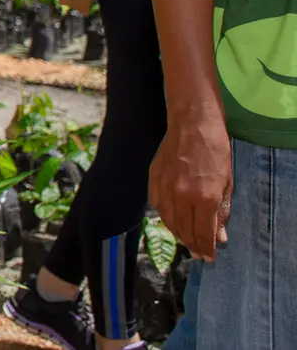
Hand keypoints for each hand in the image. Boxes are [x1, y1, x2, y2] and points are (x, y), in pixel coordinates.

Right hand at [149, 113, 231, 260]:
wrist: (192, 124)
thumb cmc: (216, 151)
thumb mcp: (227, 183)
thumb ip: (221, 212)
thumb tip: (220, 237)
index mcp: (204, 197)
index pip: (203, 233)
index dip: (207, 248)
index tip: (209, 258)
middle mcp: (182, 196)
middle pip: (184, 230)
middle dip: (193, 245)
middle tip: (198, 253)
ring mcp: (164, 187)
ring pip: (168, 221)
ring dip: (178, 234)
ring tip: (186, 239)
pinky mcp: (153, 179)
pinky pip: (157, 206)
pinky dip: (165, 216)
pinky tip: (172, 219)